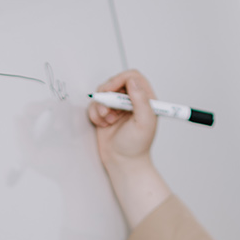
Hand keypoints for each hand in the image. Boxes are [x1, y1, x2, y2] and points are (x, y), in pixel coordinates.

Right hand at [88, 69, 172, 228]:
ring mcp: (117, 106)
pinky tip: (103, 125)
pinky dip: (95, 114)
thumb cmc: (136, 146)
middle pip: (115, 81)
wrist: (122, 162)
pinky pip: (94, 104)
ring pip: (102, 92)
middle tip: (107, 109)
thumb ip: (141, 100)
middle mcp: (131, 100)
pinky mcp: (105, 113)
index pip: (132, 77)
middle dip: (107, 95)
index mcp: (145, 99)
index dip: (120, 79)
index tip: (112, 90)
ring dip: (101, 106)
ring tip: (108, 121)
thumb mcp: (144, 122)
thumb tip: (132, 81)